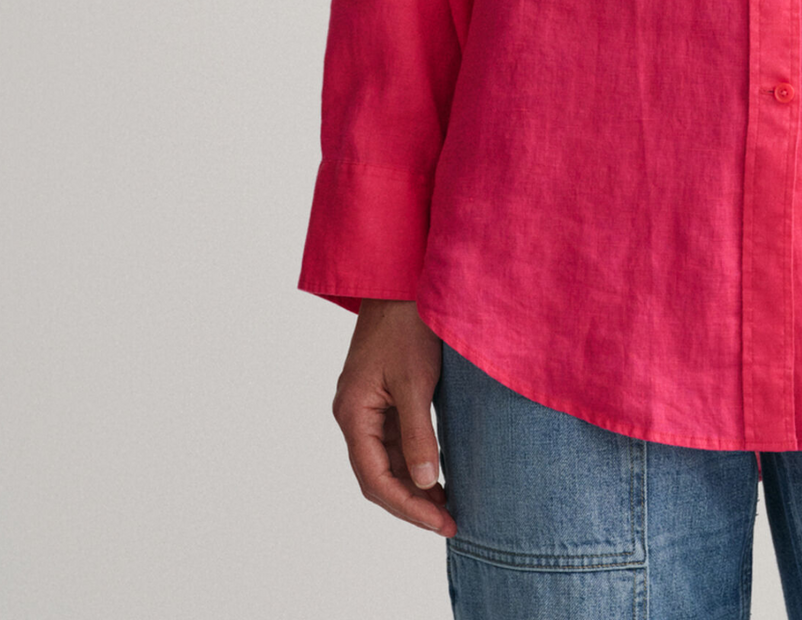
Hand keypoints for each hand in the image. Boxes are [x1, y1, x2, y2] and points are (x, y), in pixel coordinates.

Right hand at [332, 300, 456, 534]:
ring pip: (386, 461)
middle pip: (377, 475)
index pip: (375, 479)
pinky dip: (414, 460)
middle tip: (449, 521)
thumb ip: (418, 434)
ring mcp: (366, 406)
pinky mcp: (382, 396)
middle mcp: (353, 414)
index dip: (407, 506)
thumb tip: (424, 482)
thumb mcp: (416, 381)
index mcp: (353, 413)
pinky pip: (394, 440)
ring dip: (414, 485)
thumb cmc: (406, 323)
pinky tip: (437, 472)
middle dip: (411, 502)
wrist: (400, 279)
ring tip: (447, 506)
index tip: (440, 522)